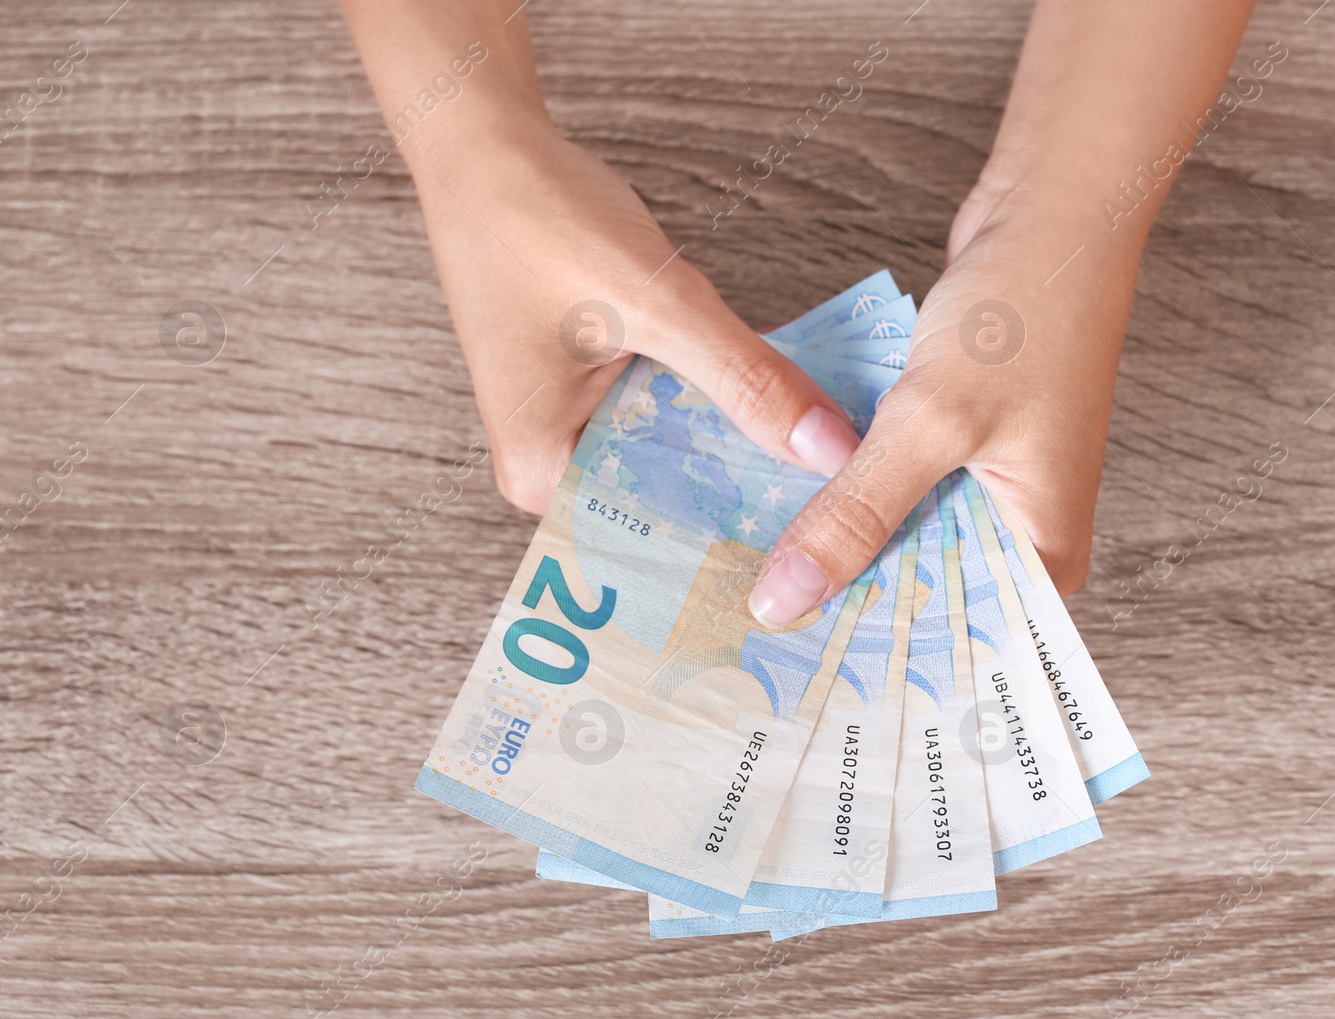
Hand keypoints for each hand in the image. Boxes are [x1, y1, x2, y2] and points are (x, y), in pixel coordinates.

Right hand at [411, 117, 859, 512]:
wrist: (490, 150)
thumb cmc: (541, 222)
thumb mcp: (658, 306)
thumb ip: (745, 379)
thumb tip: (830, 448)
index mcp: (543, 477)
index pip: (656, 540)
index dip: (740, 547)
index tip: (822, 551)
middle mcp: (554, 470)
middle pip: (672, 507)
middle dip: (752, 502)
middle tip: (844, 515)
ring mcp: (576, 431)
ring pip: (680, 461)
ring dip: (744, 453)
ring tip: (830, 472)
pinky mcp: (599, 395)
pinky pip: (672, 420)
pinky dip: (722, 411)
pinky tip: (788, 417)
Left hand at [748, 173, 1141, 624]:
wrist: (1052, 213)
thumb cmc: (1024, 315)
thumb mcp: (928, 424)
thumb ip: (855, 514)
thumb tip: (783, 600)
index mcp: (1042, 556)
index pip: (955, 644)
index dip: (874, 662)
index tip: (791, 680)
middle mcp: (1021, 535)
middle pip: (921, 595)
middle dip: (845, 608)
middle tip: (752, 637)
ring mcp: (989, 490)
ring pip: (901, 540)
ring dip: (840, 547)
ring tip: (753, 584)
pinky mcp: (960, 448)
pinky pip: (896, 491)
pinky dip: (850, 494)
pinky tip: (784, 509)